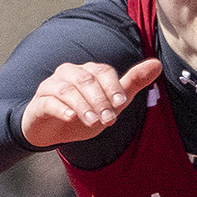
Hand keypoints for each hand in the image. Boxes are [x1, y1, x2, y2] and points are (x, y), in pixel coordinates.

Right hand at [20, 59, 160, 147]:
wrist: (51, 132)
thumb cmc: (84, 114)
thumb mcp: (110, 103)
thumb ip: (132, 84)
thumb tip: (157, 64)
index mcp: (89, 72)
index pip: (103, 71)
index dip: (113, 86)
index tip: (121, 104)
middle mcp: (69, 73)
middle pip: (86, 80)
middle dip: (100, 100)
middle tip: (109, 120)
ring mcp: (52, 85)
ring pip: (67, 89)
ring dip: (83, 106)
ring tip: (93, 122)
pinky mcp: (39, 101)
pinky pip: (49, 101)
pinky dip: (61, 108)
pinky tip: (71, 117)